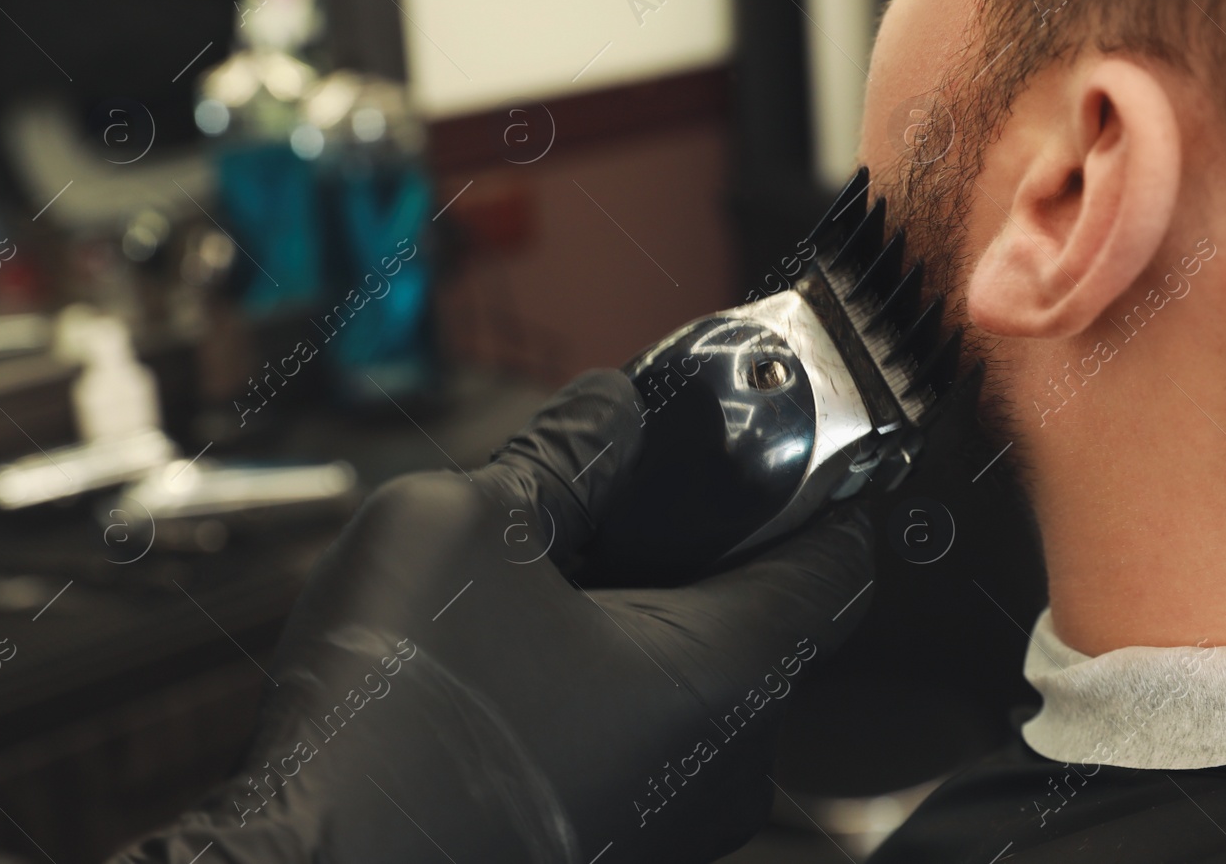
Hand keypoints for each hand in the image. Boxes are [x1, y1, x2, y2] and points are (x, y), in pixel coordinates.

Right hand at [109, 370, 874, 863]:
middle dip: (705, 540)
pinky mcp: (619, 841)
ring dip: (649, 606)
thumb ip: (566, 453)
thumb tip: (616, 405)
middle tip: (626, 484)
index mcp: (719, 674)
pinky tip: (530, 640)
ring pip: (703, 674)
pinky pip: (655, 730)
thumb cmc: (388, 718)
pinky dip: (618, 671)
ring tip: (557, 560)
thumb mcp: (468, 526)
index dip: (819, 484)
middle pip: (767, 614)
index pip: (836, 562)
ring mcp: (674, 818)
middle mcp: (725, 763)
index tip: (782, 437)